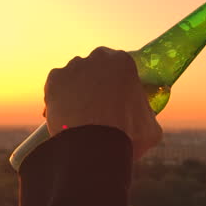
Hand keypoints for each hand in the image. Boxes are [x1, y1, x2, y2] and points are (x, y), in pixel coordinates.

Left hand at [43, 46, 162, 159]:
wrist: (94, 147)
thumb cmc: (127, 136)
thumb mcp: (151, 126)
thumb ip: (146, 114)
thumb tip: (145, 119)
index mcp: (123, 62)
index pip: (119, 68)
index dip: (116, 85)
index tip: (115, 99)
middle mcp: (97, 58)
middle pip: (95, 69)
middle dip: (95, 84)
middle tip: (96, 108)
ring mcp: (73, 67)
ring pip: (74, 77)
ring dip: (76, 91)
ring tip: (78, 116)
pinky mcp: (54, 80)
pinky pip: (56, 88)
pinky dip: (58, 100)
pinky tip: (64, 117)